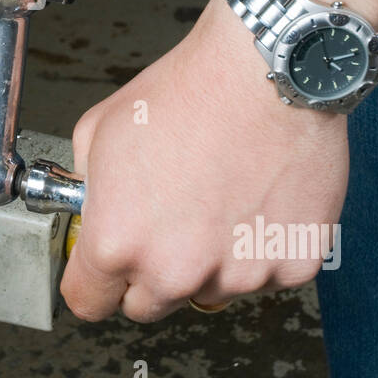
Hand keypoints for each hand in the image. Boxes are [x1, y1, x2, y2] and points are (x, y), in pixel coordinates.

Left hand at [60, 0, 349, 321]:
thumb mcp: (99, 130)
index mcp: (118, 243)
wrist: (265, 72)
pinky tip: (256, 198)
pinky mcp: (291, 265)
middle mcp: (176, 270)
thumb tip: (90, 208)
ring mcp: (238, 275)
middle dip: (151, 272)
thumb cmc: (189, 92)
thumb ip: (85, 186)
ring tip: (219, 196)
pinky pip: (265, 273)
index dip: (92, 281)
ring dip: (211, 260)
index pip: (88, 301)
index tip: (103, 271)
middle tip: (168, 221)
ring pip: (211, 290)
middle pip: (149, 305)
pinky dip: (261, 246)